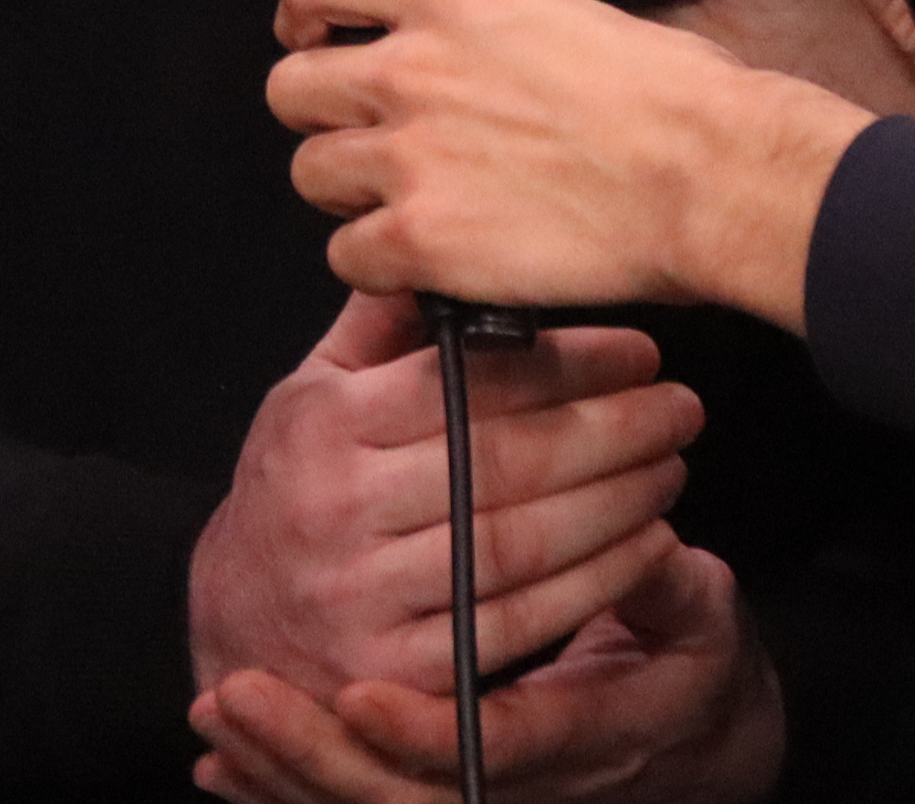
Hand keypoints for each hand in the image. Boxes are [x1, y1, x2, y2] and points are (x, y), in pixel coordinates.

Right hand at [188, 292, 701, 704]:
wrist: (233, 623)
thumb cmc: (294, 488)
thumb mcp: (311, 392)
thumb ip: (380, 323)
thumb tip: (447, 240)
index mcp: (324, 425)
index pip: (462, 384)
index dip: (564, 366)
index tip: (639, 352)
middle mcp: (339, 509)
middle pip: (501, 464)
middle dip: (611, 432)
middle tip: (681, 408)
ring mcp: (365, 598)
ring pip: (515, 545)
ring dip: (614, 505)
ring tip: (671, 468)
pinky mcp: (400, 673)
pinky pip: (515, 623)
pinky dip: (592, 584)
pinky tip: (645, 546)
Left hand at [195, 539, 783, 803]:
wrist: (695, 740)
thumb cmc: (692, 663)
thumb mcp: (702, 621)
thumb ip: (668, 590)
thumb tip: (647, 544)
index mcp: (594, 740)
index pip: (496, 752)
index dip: (424, 730)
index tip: (355, 694)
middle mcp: (528, 789)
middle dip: (310, 759)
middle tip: (234, 695)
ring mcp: (483, 801)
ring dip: (282, 773)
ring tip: (215, 716)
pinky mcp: (444, 796)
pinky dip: (282, 796)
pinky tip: (220, 769)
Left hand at [273, 0, 861, 327]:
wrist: (708, 175)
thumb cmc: (672, 97)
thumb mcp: (563, 10)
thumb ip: (484, 25)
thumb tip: (469, 50)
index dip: (303, 13)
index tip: (320, 35)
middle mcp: (412, 65)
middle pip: (289, 86)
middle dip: (323, 114)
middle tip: (369, 133)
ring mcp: (408, 154)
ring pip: (308, 173)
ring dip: (348, 190)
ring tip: (405, 200)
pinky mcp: (421, 239)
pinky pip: (347, 257)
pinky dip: (379, 263)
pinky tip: (427, 257)